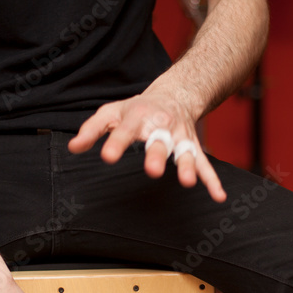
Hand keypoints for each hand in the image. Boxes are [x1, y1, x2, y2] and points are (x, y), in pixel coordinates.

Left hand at [68, 90, 226, 201]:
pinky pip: (206, 165)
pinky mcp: (194, 148)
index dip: (116, 143)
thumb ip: (91, 130)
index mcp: (138, 118)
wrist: (175, 95)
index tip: (107, 157)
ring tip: (188, 182)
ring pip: (185, 153)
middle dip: (156, 155)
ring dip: (188, 166)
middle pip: (159, 142)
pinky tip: (219, 196)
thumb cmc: (136, 109)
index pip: (125, 131)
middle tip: (152, 171)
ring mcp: (180, 138)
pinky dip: (213, 180)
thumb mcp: (110, 113)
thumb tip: (73, 148)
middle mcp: (161, 127)